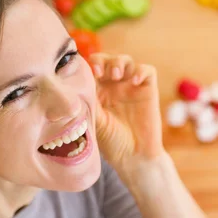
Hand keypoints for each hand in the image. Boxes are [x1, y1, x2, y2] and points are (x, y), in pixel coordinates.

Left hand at [90, 53, 164, 171]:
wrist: (133, 157)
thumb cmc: (110, 142)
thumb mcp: (93, 121)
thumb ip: (85, 103)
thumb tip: (69, 90)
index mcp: (97, 91)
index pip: (91, 68)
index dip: (87, 65)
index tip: (86, 74)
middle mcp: (113, 86)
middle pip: (108, 59)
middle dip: (103, 61)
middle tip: (99, 72)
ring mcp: (131, 86)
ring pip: (126, 61)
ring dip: (120, 62)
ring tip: (116, 75)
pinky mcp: (148, 90)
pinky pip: (147, 71)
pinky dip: (141, 71)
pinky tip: (135, 81)